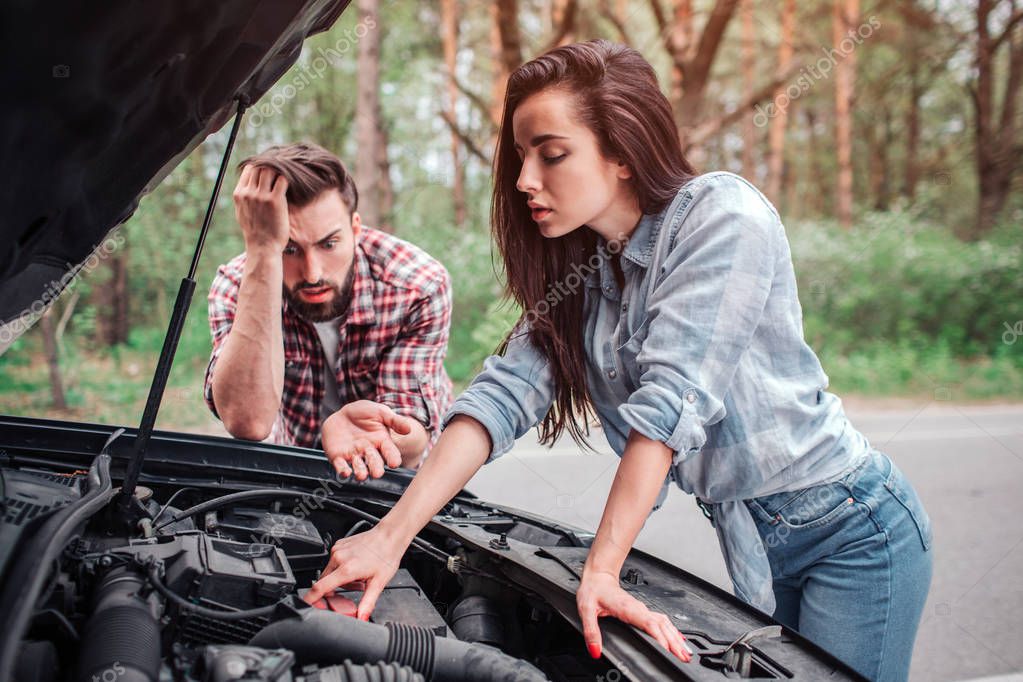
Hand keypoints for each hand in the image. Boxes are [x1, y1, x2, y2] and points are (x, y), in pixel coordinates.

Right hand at [232, 164, 289, 251]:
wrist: (263, 248)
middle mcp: (248, 193)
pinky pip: (283, 180)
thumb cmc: (255, 232)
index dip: (261, 166)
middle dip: (272, 166)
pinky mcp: (275, 201)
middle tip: (283, 170)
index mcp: (239, 194)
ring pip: (271, 170)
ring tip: (287, 176)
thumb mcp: (242, 213)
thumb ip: (244, 197)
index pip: (249, 168)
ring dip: (280, 171)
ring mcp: (261, 196)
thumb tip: (248, 185)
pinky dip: (288, 178)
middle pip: (260, 167)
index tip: (271, 169)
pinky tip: (293, 183)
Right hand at [302, 526, 403, 618]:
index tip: (305, 605)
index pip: (320, 587)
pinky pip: (334, 561)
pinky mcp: (339, 544)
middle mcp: (338, 558)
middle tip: (356, 587)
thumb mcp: (379, 583)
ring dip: (340, 578)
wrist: (390, 535)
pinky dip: (342, 567)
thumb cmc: (386, 555)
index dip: (310, 599)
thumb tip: (362, 617)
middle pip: (325, 582)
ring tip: (359, 576)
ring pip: (330, 572)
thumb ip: (367, 603)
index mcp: (346, 569)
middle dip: (336, 589)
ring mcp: (338, 550)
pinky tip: (356, 566)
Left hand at [322, 400, 413, 479]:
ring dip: (361, 472)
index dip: (393, 459)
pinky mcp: (339, 457)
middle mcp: (369, 451)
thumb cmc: (364, 413)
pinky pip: (341, 466)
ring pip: (359, 467)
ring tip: (362, 475)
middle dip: (376, 469)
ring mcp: (354, 455)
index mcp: (382, 442)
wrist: (343, 414)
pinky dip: (343, 470)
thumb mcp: (381, 412)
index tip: (394, 463)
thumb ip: (394, 420)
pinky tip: (345, 473)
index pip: (390, 452)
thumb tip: (408, 429)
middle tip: (377, 473)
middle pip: (375, 463)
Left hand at [577, 570, 691, 662]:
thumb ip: (591, 632)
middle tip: (684, 657)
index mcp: (627, 608)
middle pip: (662, 626)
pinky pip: (661, 621)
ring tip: (685, 652)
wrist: (598, 576)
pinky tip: (677, 638)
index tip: (669, 650)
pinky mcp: (642, 610)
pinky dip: (671, 631)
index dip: (660, 637)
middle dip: (674, 642)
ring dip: (676, 637)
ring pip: (665, 623)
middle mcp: (638, 608)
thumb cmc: (593, 590)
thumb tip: (595, 650)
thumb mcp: (586, 610)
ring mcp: (642, 609)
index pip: (648, 623)